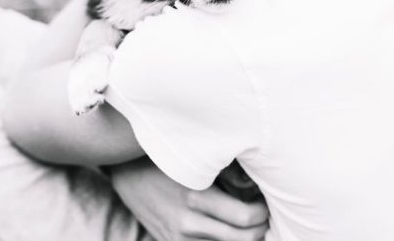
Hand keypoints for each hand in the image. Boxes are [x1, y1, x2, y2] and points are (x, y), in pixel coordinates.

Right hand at [112, 157, 268, 240]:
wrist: (126, 174)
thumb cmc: (165, 160)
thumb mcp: (194, 162)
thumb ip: (223, 174)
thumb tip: (257, 184)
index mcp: (195, 197)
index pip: (245, 218)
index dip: (263, 214)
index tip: (266, 204)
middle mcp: (187, 223)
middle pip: (242, 239)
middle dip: (260, 230)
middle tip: (266, 217)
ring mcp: (178, 238)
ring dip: (244, 239)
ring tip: (251, 226)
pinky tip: (230, 232)